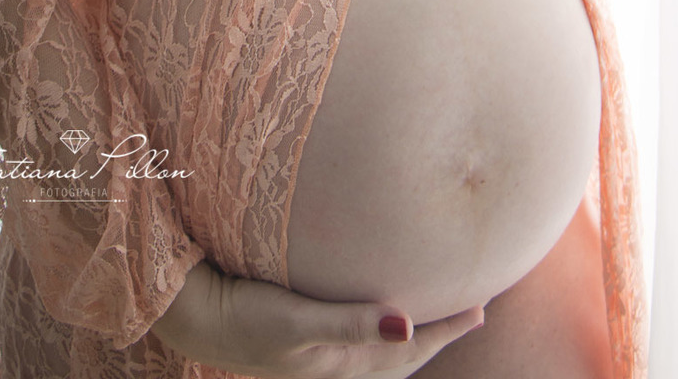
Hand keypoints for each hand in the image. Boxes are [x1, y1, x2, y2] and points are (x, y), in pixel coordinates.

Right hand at [151, 259, 485, 375]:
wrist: (196, 319)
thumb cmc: (246, 317)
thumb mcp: (298, 322)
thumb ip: (350, 324)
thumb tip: (406, 323)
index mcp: (341, 368)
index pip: (408, 350)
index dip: (445, 330)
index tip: (481, 310)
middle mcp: (335, 367)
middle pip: (400, 357)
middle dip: (436, 334)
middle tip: (473, 309)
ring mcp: (319, 357)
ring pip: (380, 353)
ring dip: (410, 335)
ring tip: (435, 313)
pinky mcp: (303, 341)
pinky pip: (356, 341)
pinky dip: (377, 328)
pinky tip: (377, 309)